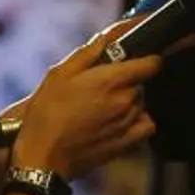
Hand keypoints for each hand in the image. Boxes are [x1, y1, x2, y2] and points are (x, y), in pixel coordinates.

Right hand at [12, 19, 161, 176]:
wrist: (42, 156)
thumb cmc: (47, 114)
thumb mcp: (59, 74)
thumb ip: (88, 53)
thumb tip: (107, 38)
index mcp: (111, 80)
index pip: (151, 63)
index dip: (147, 58)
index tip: (138, 58)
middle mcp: (125, 101)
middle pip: (142, 83)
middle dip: (128, 80)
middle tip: (103, 86)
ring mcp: (128, 124)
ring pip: (141, 103)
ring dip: (129, 101)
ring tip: (103, 106)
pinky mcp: (126, 144)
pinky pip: (146, 126)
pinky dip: (138, 122)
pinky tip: (120, 121)